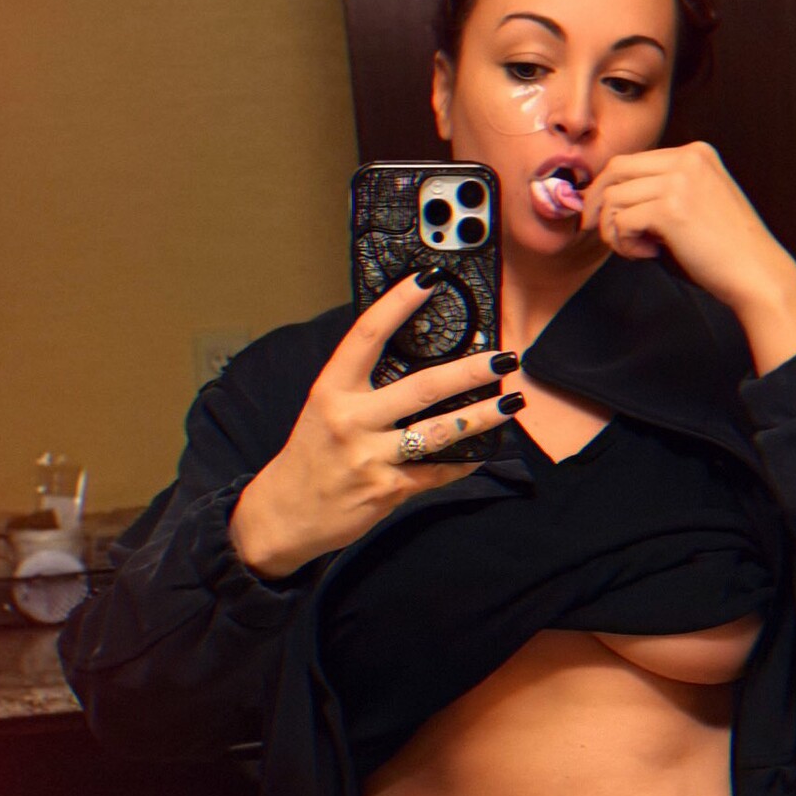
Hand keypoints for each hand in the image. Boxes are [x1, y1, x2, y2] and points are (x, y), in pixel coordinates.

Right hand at [229, 273, 522, 578]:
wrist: (285, 514)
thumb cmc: (311, 455)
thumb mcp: (325, 409)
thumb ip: (362, 386)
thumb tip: (411, 356)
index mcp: (332, 390)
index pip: (366, 337)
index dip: (398, 305)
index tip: (429, 280)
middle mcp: (351, 420)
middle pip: (422, 388)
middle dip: (470, 371)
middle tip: (505, 357)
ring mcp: (371, 457)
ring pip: (439, 432)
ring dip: (482, 416)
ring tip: (511, 402)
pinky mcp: (388, 489)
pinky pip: (438, 471)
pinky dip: (465, 460)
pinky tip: (485, 449)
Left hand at [579, 142, 795, 370]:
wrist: (757, 273)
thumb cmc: (724, 250)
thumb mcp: (694, 205)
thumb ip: (660, 194)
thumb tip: (607, 201)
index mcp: (696, 154)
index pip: (633, 160)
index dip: (607, 185)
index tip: (597, 210)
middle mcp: (687, 159)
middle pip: (616, 169)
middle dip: (595, 200)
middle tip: (589, 226)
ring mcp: (679, 181)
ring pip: (614, 196)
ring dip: (613, 229)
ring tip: (634, 249)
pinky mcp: (670, 208)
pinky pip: (622, 221)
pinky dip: (625, 242)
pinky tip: (647, 254)